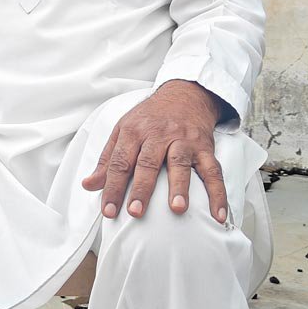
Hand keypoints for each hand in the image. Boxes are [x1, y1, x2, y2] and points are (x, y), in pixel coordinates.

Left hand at [81, 80, 228, 223]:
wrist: (184, 94)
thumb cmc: (150, 118)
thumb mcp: (123, 130)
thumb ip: (107, 159)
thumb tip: (89, 185)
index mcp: (134, 132)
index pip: (120, 162)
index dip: (112, 187)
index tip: (108, 211)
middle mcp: (159, 134)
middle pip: (148, 162)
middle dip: (142, 188)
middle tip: (136, 212)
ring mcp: (183, 140)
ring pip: (180, 163)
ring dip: (179, 187)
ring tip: (177, 209)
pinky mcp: (205, 147)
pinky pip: (213, 171)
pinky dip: (217, 193)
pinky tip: (218, 214)